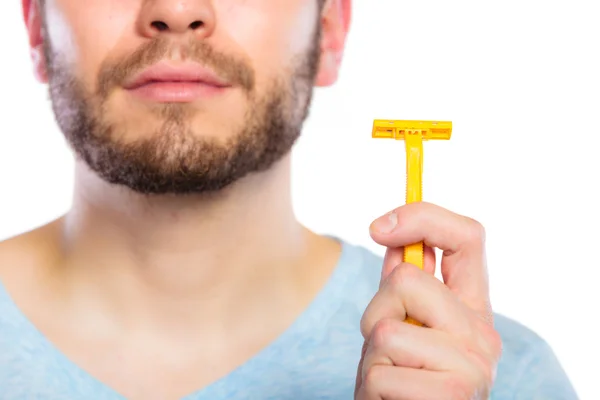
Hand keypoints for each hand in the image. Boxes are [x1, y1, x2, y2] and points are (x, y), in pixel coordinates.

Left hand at [354, 202, 501, 399]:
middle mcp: (482, 334)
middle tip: (385, 346)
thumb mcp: (400, 324)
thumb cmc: (401, 380)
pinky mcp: (452, 396)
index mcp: (471, 309)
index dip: (424, 217)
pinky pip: (380, 371)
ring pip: (387, 327)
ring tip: (390, 377)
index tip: (378, 226)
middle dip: (376, 309)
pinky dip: (372, 387)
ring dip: (371, 355)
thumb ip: (401, 283)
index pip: (468, 238)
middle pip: (407, 280)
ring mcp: (473, 366)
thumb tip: (393, 232)